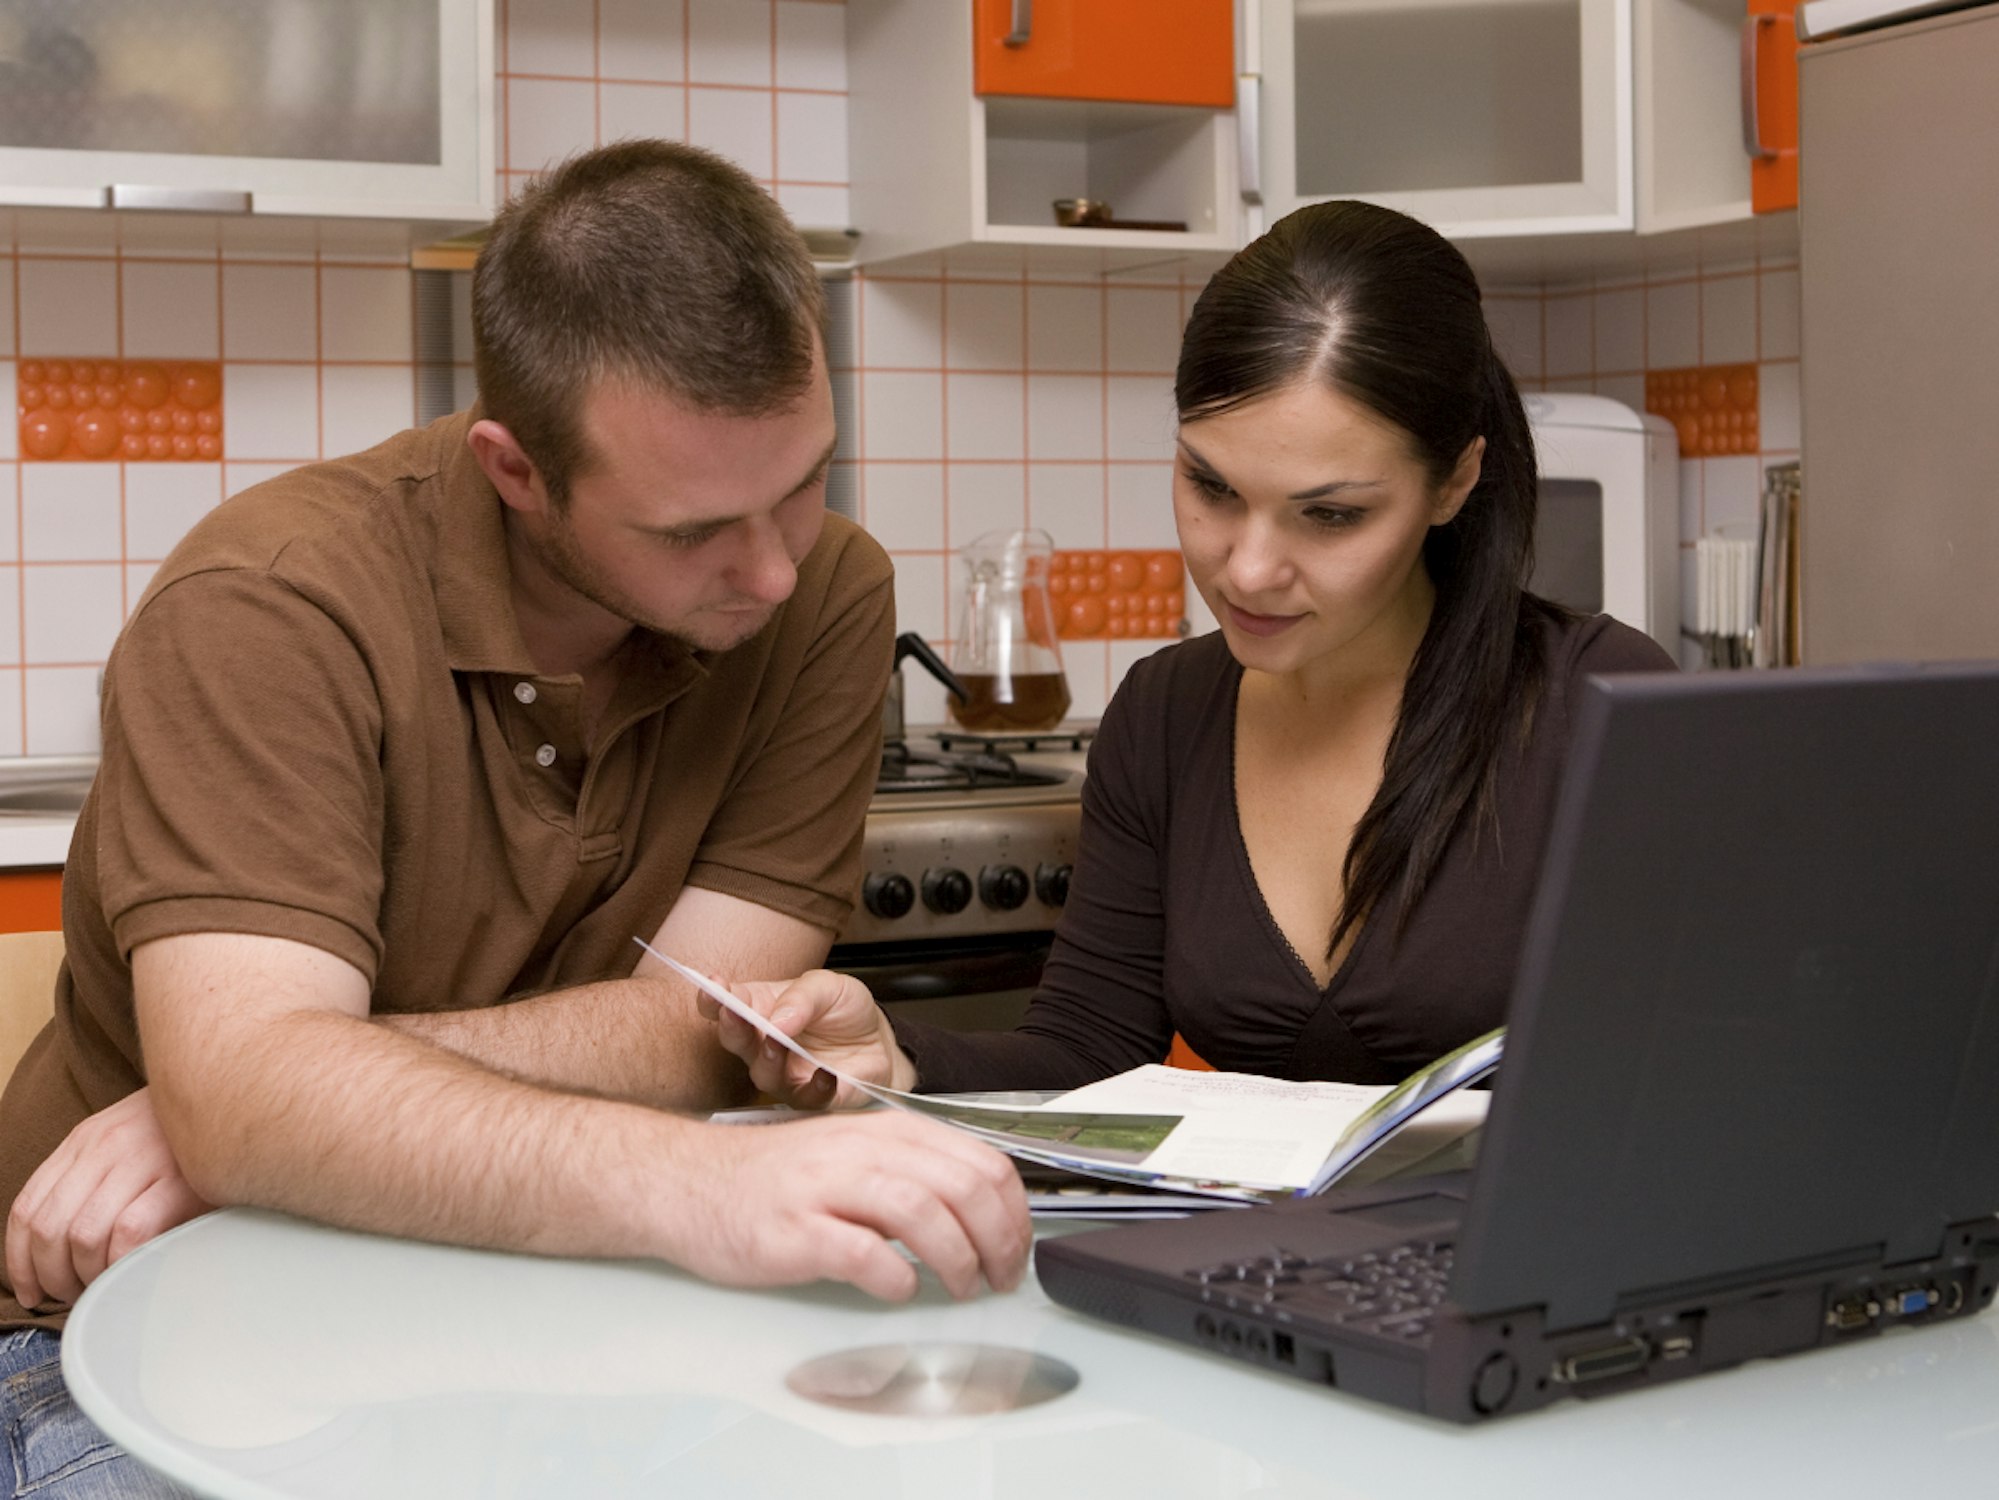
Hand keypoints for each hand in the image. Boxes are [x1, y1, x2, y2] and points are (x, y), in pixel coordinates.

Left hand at [5, 1087, 213, 1310]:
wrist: (243, 1097)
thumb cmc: (187, 1135)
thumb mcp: (126, 1140)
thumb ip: (92, 1176)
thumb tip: (58, 1244)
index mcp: (86, 1139)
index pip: (27, 1208)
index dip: (19, 1261)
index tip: (31, 1289)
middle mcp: (105, 1146)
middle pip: (49, 1228)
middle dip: (51, 1276)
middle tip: (70, 1295)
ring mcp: (140, 1161)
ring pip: (83, 1236)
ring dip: (86, 1275)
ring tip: (103, 1285)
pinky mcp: (177, 1181)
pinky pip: (129, 1235)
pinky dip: (120, 1263)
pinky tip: (131, 1271)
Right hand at [671, 1111, 1030, 1301]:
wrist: (688, 1182)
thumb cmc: (776, 1180)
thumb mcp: (855, 1156)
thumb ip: (914, 1172)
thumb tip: (982, 1211)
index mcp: (886, 1132)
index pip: (980, 1161)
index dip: (1014, 1212)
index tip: (1016, 1247)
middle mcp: (860, 1150)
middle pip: (961, 1186)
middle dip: (998, 1241)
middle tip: (1000, 1277)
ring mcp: (825, 1188)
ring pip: (920, 1211)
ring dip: (957, 1259)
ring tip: (961, 1287)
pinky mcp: (792, 1230)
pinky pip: (861, 1252)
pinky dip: (894, 1276)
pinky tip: (900, 1289)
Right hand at [701, 970, 915, 1107]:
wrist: (878, 1041)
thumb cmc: (844, 1010)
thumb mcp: (828, 986)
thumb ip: (802, 996)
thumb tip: (777, 1019)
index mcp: (761, 1008)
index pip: (726, 1004)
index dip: (713, 997)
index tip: (711, 987)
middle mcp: (763, 1044)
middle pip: (736, 1040)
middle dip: (732, 1027)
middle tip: (733, 1013)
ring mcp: (784, 1073)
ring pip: (763, 1073)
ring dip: (767, 1058)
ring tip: (777, 1041)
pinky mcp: (811, 1097)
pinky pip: (807, 1098)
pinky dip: (815, 1087)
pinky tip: (826, 1073)